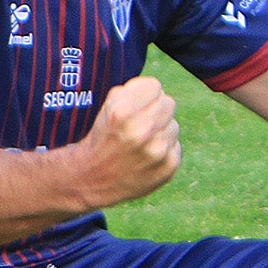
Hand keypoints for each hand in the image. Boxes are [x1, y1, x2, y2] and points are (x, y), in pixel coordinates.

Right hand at [77, 76, 180, 207]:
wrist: (92, 181)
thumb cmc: (101, 139)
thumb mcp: (105, 109)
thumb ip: (129, 92)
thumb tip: (156, 90)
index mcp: (122, 112)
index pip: (154, 86)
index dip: (143, 94)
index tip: (135, 104)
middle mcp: (142, 131)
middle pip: (168, 103)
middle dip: (154, 110)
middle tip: (140, 122)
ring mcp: (157, 151)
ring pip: (174, 125)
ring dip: (160, 131)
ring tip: (141, 143)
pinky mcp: (169, 167)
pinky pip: (176, 145)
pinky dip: (164, 149)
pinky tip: (147, 157)